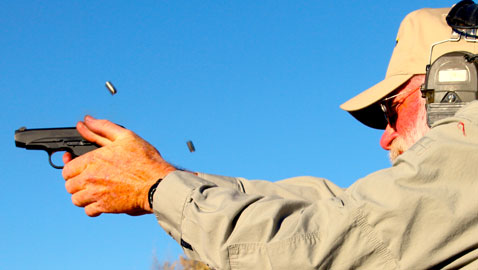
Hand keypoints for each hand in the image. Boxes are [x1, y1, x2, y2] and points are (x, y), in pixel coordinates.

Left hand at [62, 116, 176, 216]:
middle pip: (69, 185)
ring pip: (76, 199)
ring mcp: (96, 194)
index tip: (77, 168)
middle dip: (77, 182)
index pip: (67, 169)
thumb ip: (102, 128)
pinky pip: (89, 211)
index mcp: (92, 160)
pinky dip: (93, 208)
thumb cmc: (145, 159)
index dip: (71, 168)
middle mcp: (90, 178)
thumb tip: (86, 121)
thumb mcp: (125, 137)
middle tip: (90, 179)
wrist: (157, 183)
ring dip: (83, 195)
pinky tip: (102, 201)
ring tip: (95, 190)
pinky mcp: (105, 207)